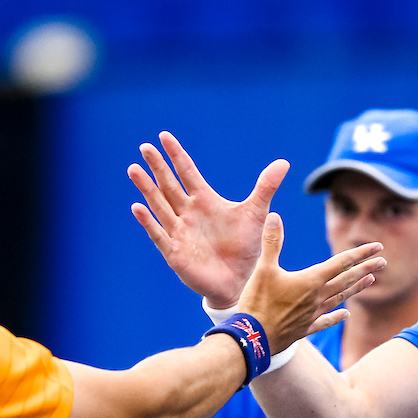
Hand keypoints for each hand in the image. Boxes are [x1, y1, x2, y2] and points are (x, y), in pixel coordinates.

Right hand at [129, 131, 289, 308]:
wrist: (239, 280)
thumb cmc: (244, 247)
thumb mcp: (256, 214)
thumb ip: (265, 187)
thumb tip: (284, 162)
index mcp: (204, 200)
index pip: (187, 172)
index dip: (176, 155)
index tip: (164, 136)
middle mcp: (187, 213)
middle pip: (169, 185)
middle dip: (157, 167)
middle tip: (145, 147)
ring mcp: (179, 231)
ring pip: (159, 205)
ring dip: (147, 189)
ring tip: (134, 169)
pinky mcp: (175, 252)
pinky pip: (159, 234)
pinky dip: (148, 222)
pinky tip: (138, 208)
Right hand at [238, 212, 383, 351]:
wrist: (253, 339)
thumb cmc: (257, 303)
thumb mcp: (263, 269)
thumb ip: (271, 242)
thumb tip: (274, 216)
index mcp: (311, 280)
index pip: (342, 263)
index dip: (360, 253)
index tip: (378, 247)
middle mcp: (317, 297)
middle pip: (346, 280)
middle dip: (365, 269)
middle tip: (383, 261)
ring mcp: (313, 314)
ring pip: (341, 298)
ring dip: (356, 288)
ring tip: (371, 281)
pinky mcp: (304, 328)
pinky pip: (326, 321)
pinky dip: (337, 316)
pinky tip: (346, 314)